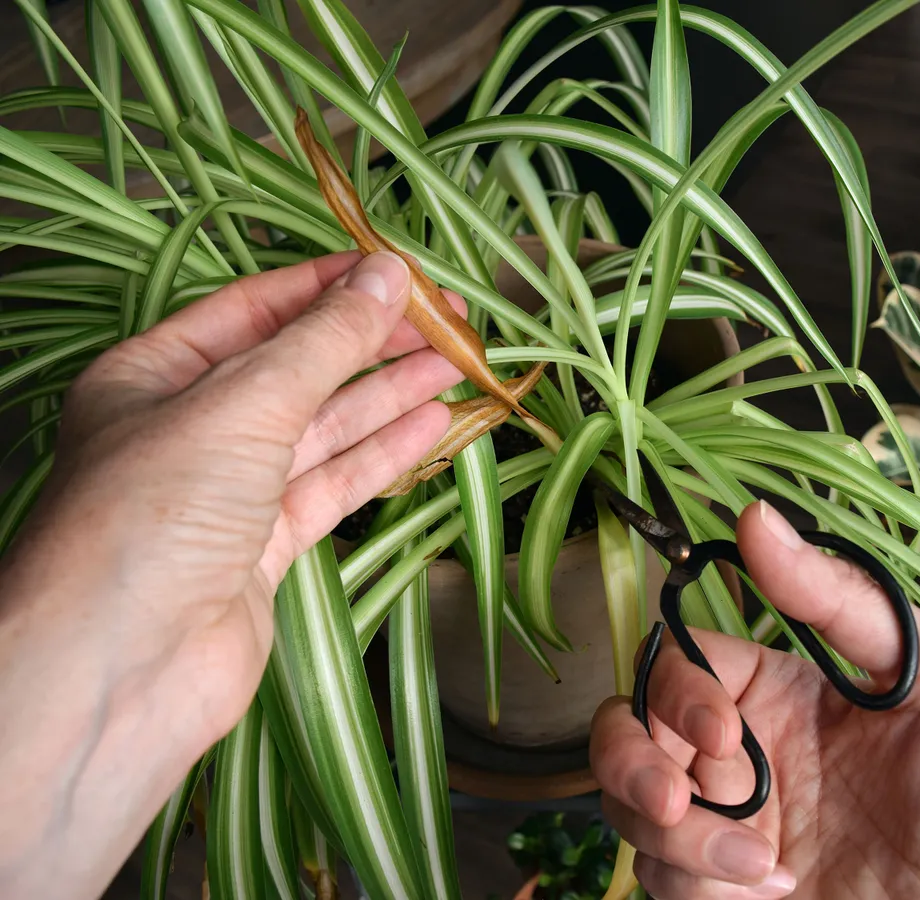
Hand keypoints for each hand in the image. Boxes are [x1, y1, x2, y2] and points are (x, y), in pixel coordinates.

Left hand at [0, 251, 462, 895]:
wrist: (123, 667)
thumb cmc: (153, 516)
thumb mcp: (243, 404)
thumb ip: (323, 342)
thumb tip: (386, 275)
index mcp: (155, 374)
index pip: (257, 309)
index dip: (329, 286)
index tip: (399, 271)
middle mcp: (190, 429)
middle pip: (298, 369)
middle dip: (373, 342)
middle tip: (449, 322)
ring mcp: (229, 492)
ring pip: (324, 429)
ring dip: (390, 395)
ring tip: (459, 365)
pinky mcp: (264, 549)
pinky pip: (333, 485)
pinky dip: (383, 455)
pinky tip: (432, 426)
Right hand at [590, 501, 919, 898]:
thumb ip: (838, 597)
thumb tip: (754, 515)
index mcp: (774, 690)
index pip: (677, 664)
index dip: (676, 691)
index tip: (726, 735)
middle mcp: (739, 754)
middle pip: (626, 731)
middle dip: (631, 764)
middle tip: (675, 801)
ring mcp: (729, 826)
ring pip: (632, 812)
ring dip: (678, 843)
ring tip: (766, 874)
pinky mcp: (727, 892)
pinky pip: (661, 882)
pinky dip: (694, 889)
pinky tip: (774, 894)